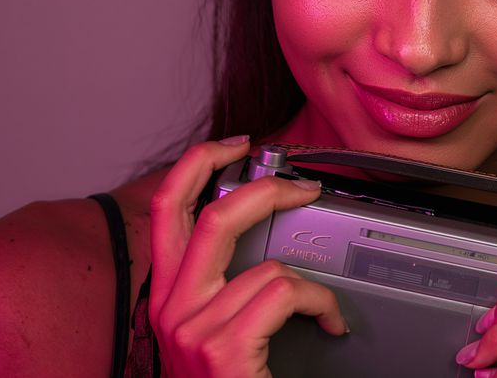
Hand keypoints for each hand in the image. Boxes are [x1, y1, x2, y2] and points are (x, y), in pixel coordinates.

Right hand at [148, 137, 348, 376]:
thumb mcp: (213, 329)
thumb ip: (226, 283)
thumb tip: (266, 235)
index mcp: (167, 295)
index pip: (165, 208)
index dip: (198, 163)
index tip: (236, 145)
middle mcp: (170, 308)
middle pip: (209, 216)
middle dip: (265, 188)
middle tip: (304, 187)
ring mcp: (193, 330)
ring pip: (265, 264)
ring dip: (311, 281)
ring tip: (325, 306)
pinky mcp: (224, 350)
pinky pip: (286, 294)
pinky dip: (322, 304)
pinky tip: (331, 326)